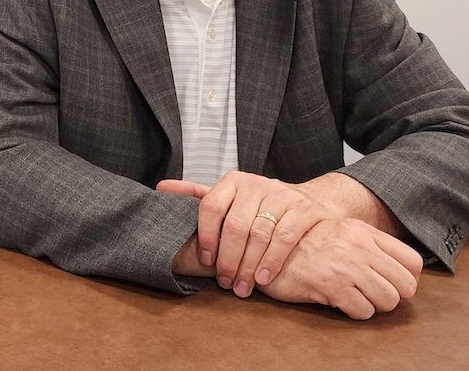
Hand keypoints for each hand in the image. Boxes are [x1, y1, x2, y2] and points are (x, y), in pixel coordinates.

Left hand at [157, 172, 332, 296]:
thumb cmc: (260, 207)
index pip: (210, 206)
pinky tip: (263, 279)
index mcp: (233, 181)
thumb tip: (161, 188)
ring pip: (259, 235)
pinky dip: (271, 261)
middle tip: (224, 282)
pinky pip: (284, 238)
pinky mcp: (303, 209)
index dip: (206, 236)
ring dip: (248, 266)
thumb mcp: (229, 198)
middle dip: (228, 259)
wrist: (308, 203)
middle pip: (235, 225)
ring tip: (241, 287)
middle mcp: (256, 184)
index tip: (206, 260)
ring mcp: (281, 195)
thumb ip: (198, 195)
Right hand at [257, 217, 422, 319]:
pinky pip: (364, 312)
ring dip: (374, 305)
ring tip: (355, 297)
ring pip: (388, 301)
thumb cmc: (306, 244)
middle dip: (393, 296)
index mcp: (363, 231)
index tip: (392, 283)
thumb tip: (403, 269)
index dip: (407, 278)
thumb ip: (370, 244)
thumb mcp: (341, 232)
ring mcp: (346, 267)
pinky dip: (355, 312)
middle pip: (406, 286)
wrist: (268, 249)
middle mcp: (358, 246)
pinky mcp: (332, 287)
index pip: (412, 261)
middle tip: (374, 294)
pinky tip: (340, 301)